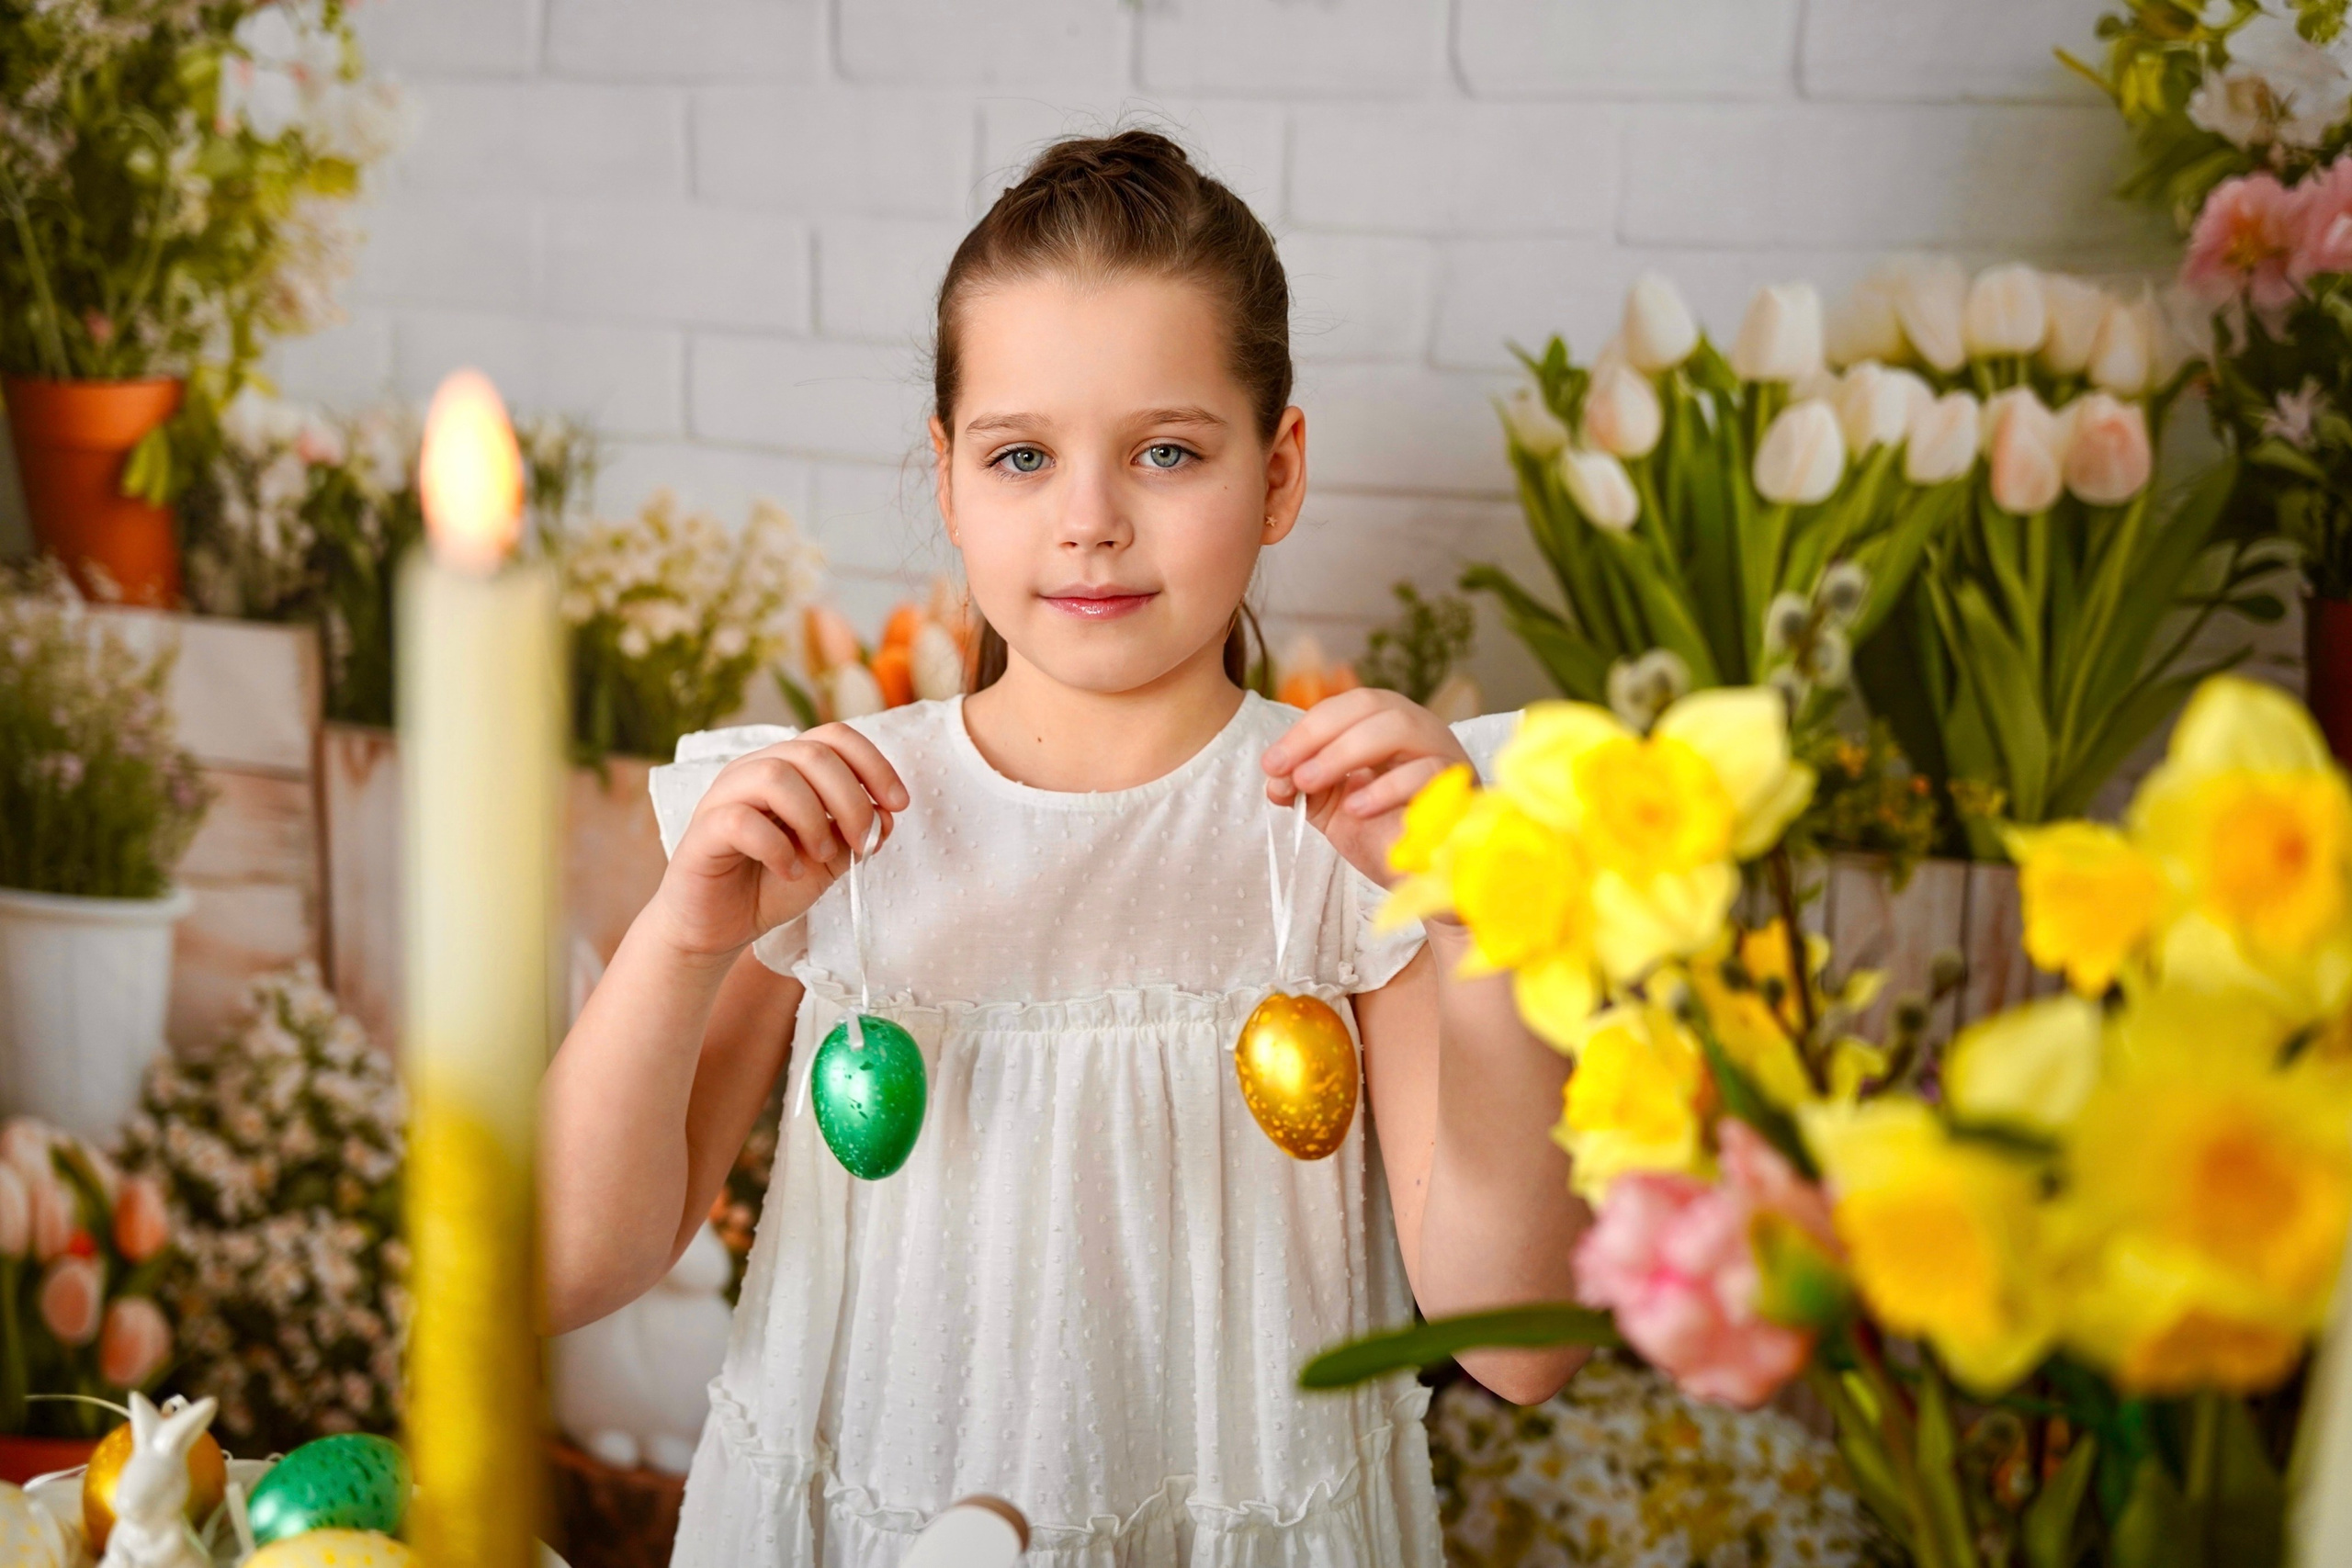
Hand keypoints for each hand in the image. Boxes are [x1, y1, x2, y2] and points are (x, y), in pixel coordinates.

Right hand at [646, 724, 908, 961]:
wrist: (719, 927)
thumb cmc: (771, 885)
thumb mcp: (829, 860)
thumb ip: (855, 834)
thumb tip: (886, 814)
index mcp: (787, 768)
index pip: (834, 738)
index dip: (873, 764)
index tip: (898, 804)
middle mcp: (753, 771)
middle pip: (812, 754)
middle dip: (851, 798)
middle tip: (862, 842)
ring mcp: (723, 797)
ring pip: (775, 776)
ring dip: (813, 818)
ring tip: (821, 855)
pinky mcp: (703, 831)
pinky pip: (740, 819)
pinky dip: (776, 847)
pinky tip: (788, 871)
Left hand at [1261, 688, 1471, 889]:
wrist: (1426, 879)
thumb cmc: (1386, 833)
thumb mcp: (1335, 807)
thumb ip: (1306, 788)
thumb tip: (1275, 779)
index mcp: (1387, 726)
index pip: (1345, 707)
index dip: (1305, 730)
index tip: (1272, 763)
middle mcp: (1418, 729)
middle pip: (1370, 705)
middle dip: (1318, 735)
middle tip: (1282, 768)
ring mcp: (1443, 753)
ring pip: (1398, 727)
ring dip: (1344, 752)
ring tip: (1309, 782)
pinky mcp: (1460, 787)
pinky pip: (1426, 772)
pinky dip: (1385, 787)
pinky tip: (1355, 809)